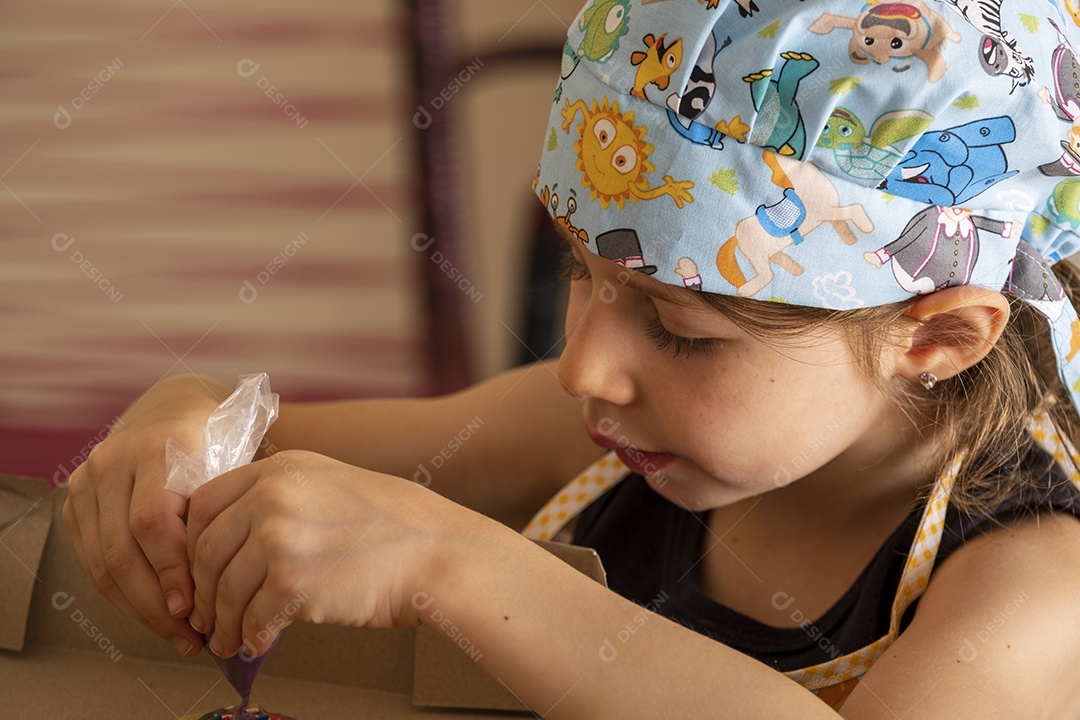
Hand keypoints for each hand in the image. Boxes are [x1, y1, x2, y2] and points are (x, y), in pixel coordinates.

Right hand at [62, 375, 228, 655]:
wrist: (174, 409)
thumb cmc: (215, 444)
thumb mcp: (230, 467)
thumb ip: (224, 515)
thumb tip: (230, 588)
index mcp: (159, 448)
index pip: (153, 522)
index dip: (173, 571)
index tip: (196, 609)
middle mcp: (115, 461)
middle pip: (121, 549)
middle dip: (156, 603)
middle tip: (190, 635)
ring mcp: (88, 480)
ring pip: (102, 562)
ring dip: (139, 608)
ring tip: (176, 635)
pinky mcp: (75, 499)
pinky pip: (92, 560)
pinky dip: (123, 594)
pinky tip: (153, 613)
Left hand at [186, 450, 464, 658]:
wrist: (438, 553)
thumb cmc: (397, 524)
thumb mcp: (332, 482)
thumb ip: (283, 495)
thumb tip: (241, 535)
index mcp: (280, 469)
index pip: (204, 503)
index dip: (193, 543)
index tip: (200, 567)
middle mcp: (273, 497)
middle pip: (205, 550)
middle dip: (201, 590)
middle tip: (206, 613)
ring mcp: (280, 539)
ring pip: (224, 591)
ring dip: (223, 623)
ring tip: (229, 639)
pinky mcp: (294, 584)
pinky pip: (253, 619)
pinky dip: (250, 638)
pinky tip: (257, 643)